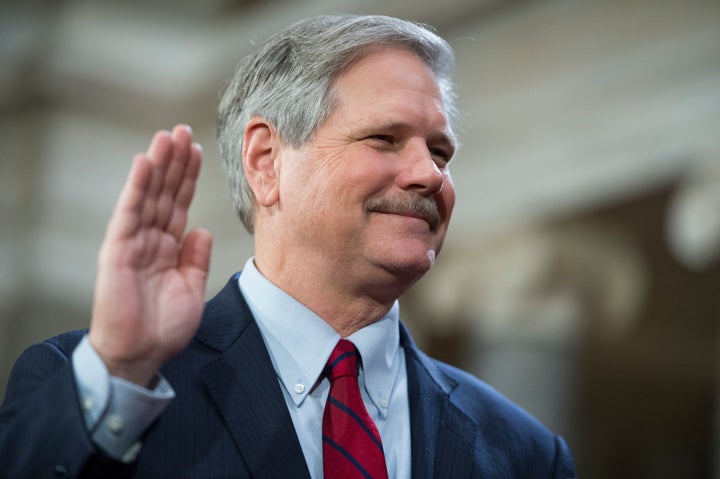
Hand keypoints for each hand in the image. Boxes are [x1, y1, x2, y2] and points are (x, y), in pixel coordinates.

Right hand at [88, 125, 211, 385]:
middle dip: (175, 162)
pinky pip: (129, 213)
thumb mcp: (192, 288)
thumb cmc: (164, 326)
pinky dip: (137, 187)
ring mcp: (133, 241)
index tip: (198, 151)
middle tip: (183, 130)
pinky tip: (146, 162)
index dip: (189, 178)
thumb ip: (197, 258)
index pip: (179, 204)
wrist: (141, 354)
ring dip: (158, 165)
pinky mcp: (117, 250)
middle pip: (164, 192)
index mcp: (168, 247)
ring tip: (168, 136)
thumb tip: (203, 230)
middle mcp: (150, 238)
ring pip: (147, 195)